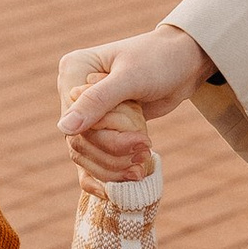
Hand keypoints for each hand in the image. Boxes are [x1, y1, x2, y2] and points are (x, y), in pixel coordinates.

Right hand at [57, 26, 212, 170]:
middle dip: (112, 154)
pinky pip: (94, 159)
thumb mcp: (131, 78)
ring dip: (112, 168)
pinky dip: (106, 174)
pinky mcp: (102, 129)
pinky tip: (119, 188)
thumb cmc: (159, 60)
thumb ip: (97, 101)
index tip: (140, 141)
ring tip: (142, 167)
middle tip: (145, 153)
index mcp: (73, 71)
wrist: (184, 62)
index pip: (73, 119)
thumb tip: (63, 129)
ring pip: (85, 155)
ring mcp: (87, 114)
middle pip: (79, 140)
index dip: (101, 138)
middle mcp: (73, 94)